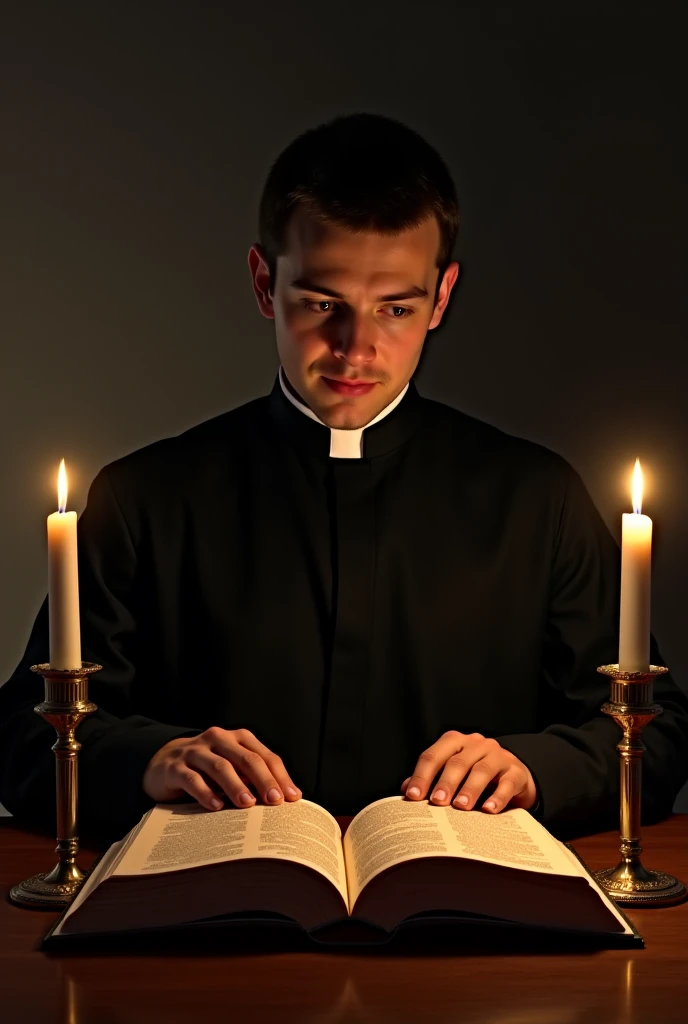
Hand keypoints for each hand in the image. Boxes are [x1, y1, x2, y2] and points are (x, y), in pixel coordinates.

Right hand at [143, 727, 301, 810]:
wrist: (163, 764)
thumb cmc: (207, 770)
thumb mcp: (232, 769)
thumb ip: (252, 780)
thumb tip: (283, 802)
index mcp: (237, 738)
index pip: (264, 756)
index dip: (279, 776)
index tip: (291, 797)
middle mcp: (217, 739)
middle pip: (246, 758)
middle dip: (263, 780)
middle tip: (274, 801)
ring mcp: (195, 751)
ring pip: (220, 766)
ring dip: (236, 786)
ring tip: (248, 804)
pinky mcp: (174, 767)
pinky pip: (192, 779)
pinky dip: (206, 793)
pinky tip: (216, 806)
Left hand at [400, 730, 536, 813]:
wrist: (513, 776)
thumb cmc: (475, 775)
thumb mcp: (452, 773)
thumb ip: (430, 779)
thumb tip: (405, 790)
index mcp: (455, 742)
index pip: (433, 755)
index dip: (421, 776)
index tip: (413, 796)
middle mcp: (476, 744)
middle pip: (457, 762)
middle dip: (445, 783)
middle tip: (437, 802)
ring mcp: (498, 755)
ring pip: (482, 770)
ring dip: (470, 789)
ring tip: (461, 807)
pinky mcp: (516, 771)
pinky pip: (507, 783)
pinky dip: (498, 797)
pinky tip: (489, 810)